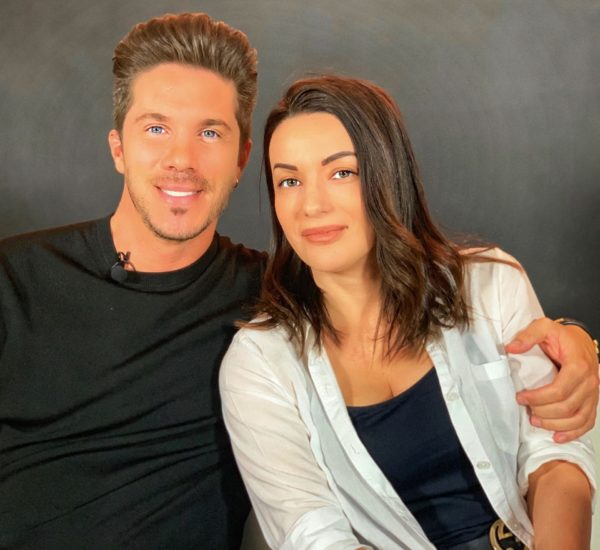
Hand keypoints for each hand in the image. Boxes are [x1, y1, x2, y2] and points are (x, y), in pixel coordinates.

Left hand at [505, 317, 598, 442]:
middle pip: (567, 407)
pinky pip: (587, 421)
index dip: (538, 397)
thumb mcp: (544, 327)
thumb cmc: (562, 336)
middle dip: (543, 411)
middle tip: (526, 409)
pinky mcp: (592, 401)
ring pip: (578, 418)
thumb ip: (528, 336)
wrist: (581, 340)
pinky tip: (558, 437)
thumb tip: (510, 348)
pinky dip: (574, 432)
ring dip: (555, 424)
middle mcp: (590, 382)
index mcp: (578, 366)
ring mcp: (593, 394)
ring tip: (536, 422)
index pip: (559, 390)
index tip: (520, 397)